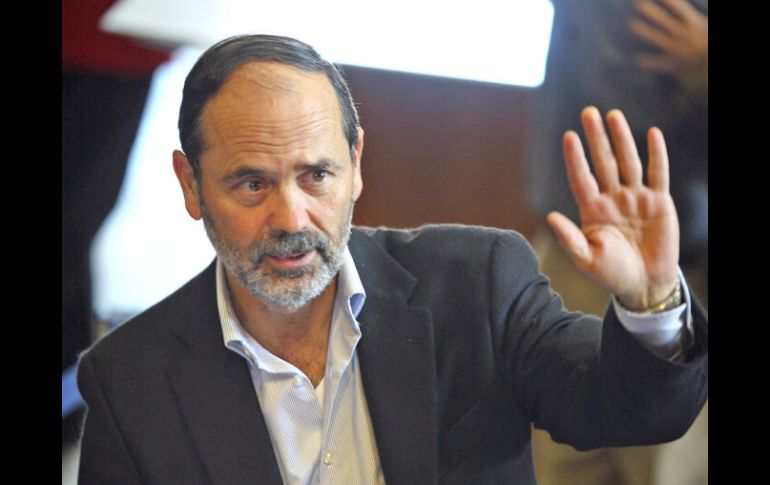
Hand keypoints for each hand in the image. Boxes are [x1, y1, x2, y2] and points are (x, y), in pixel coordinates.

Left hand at [547, 107, 679, 310]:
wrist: (644, 285)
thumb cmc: (611, 275)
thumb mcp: (586, 260)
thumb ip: (570, 238)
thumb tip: (549, 217)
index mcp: (592, 210)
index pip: (581, 178)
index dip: (575, 158)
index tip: (568, 136)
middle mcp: (612, 199)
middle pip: (603, 162)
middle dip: (596, 138)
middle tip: (588, 111)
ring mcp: (635, 198)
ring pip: (628, 162)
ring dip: (622, 139)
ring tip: (613, 115)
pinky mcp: (659, 202)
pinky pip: (658, 174)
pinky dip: (657, 154)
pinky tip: (652, 133)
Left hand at [629, 0, 707, 76]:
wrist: (711, 68)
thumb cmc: (709, 46)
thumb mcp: (707, 28)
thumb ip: (696, 19)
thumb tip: (688, 13)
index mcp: (695, 25)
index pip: (680, 9)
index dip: (669, 2)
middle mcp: (685, 36)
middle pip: (666, 22)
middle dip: (653, 13)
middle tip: (639, 5)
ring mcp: (680, 51)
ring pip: (660, 40)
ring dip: (646, 32)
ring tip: (632, 25)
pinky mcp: (677, 65)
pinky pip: (661, 64)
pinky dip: (650, 62)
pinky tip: (637, 59)